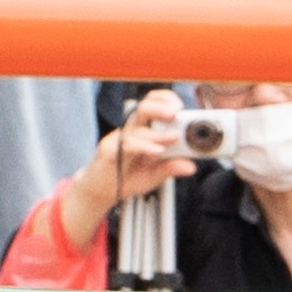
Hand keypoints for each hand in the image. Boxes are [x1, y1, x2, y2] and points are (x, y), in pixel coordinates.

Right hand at [60, 94, 194, 246]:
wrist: (101, 190)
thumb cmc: (126, 177)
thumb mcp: (154, 175)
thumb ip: (170, 168)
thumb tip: (191, 166)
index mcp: (141, 131)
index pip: (151, 105)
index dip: (164, 100)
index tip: (180, 106)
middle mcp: (130, 131)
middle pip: (143, 109)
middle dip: (161, 107)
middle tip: (176, 112)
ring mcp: (119, 139)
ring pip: (137, 128)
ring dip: (158, 132)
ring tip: (174, 137)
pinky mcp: (109, 151)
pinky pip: (127, 145)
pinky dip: (143, 147)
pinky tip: (156, 151)